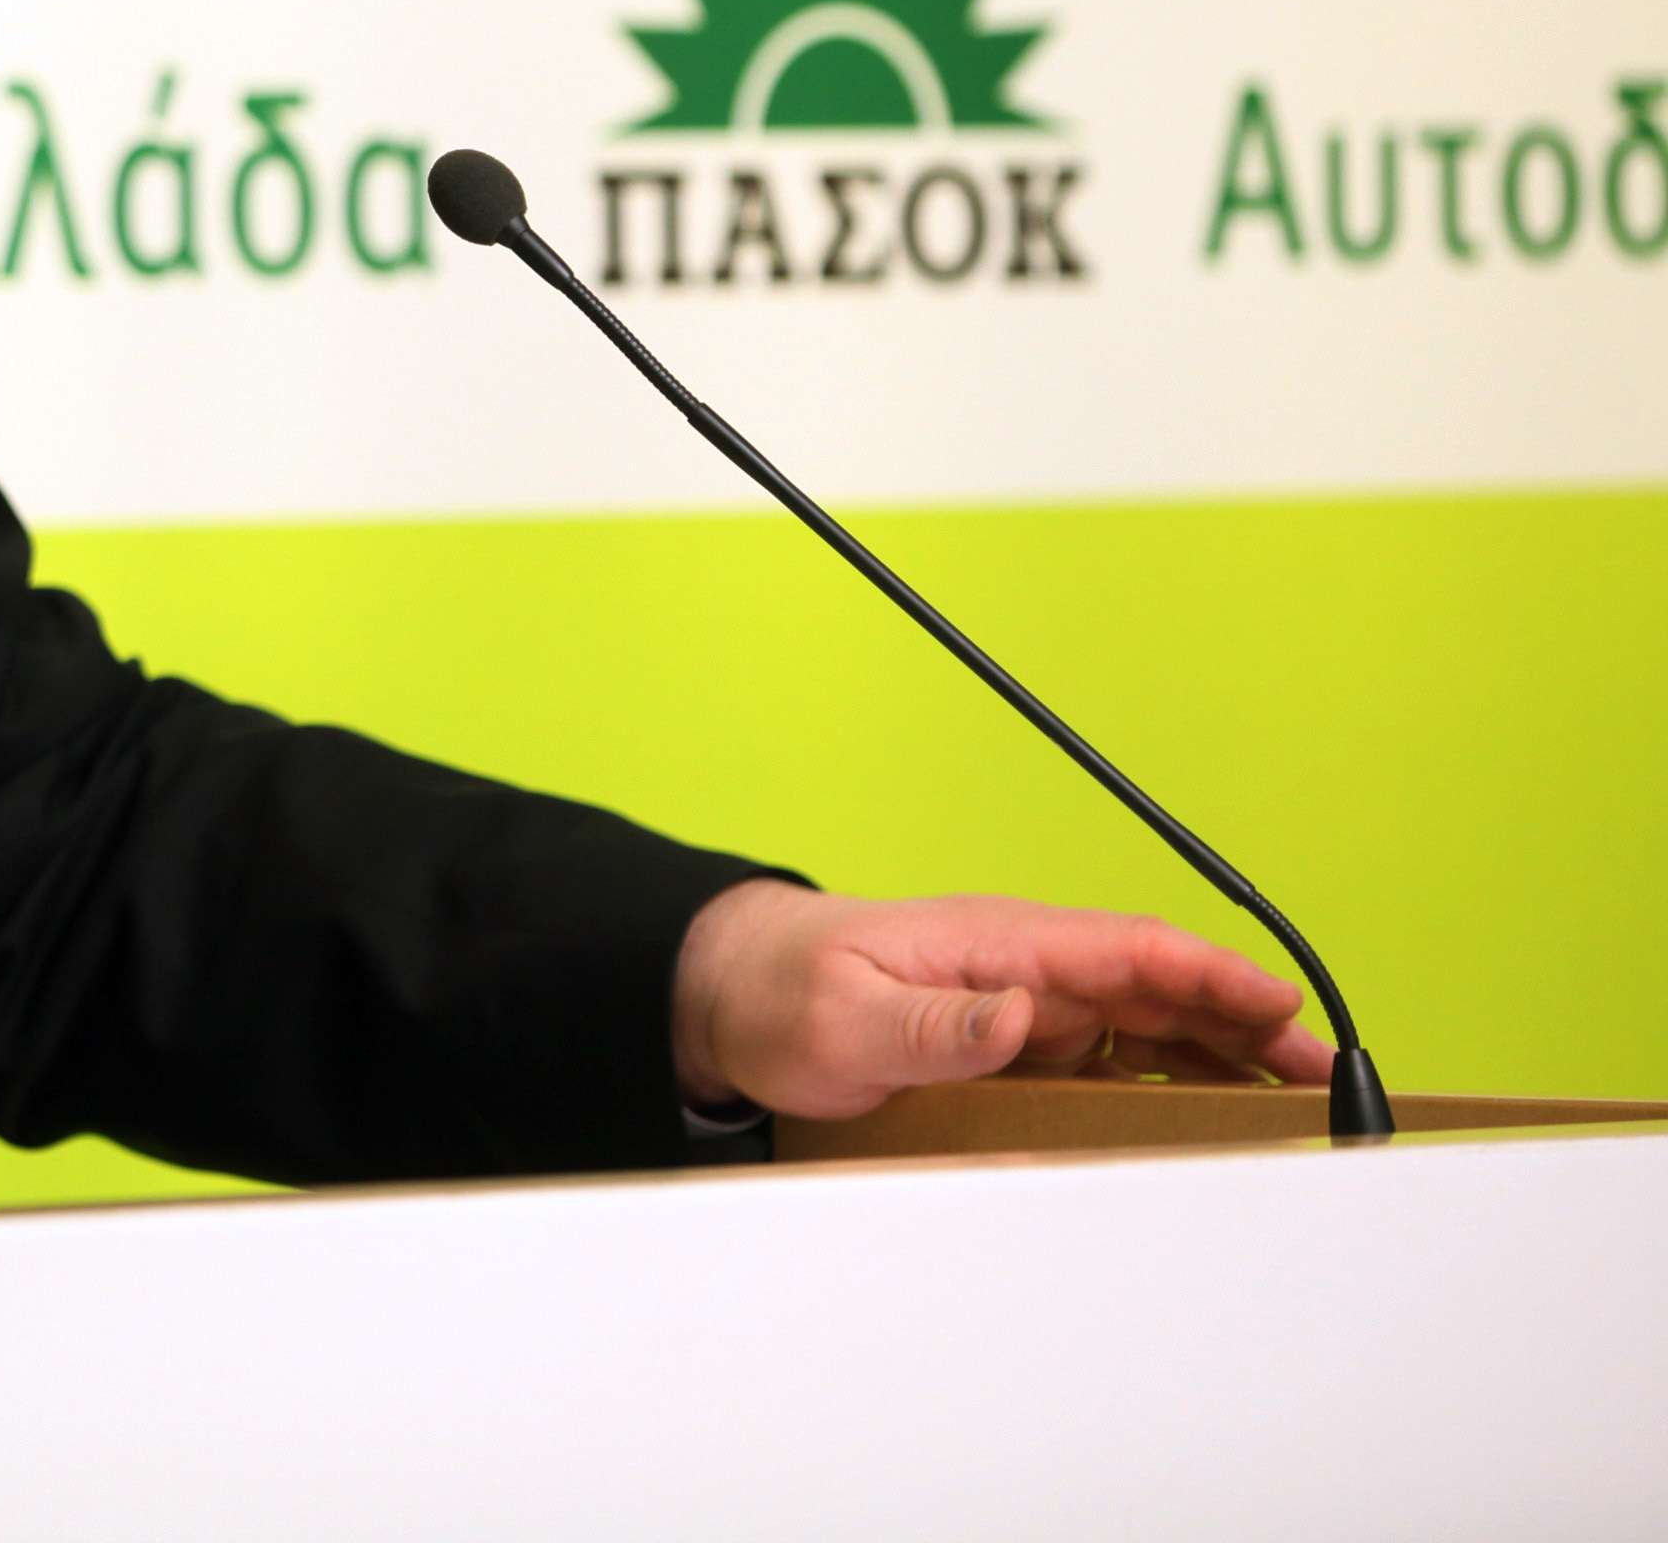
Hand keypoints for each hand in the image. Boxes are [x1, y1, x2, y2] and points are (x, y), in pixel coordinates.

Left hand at [670, 881, 1337, 1120]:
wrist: (730, 994)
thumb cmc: (785, 993)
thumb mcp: (849, 1017)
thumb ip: (935, 1022)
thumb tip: (1020, 1016)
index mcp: (999, 941)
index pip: (1130, 949)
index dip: (1215, 976)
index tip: (1282, 1006)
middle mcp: (1024, 965)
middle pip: (1160, 989)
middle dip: (1248, 1025)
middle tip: (1323, 1078)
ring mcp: (1023, 1002)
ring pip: (1146, 1024)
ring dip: (1218, 1055)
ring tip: (1289, 1103)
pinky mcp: (1011, 1039)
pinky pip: (1107, 1055)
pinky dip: (1165, 1077)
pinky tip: (1202, 1112)